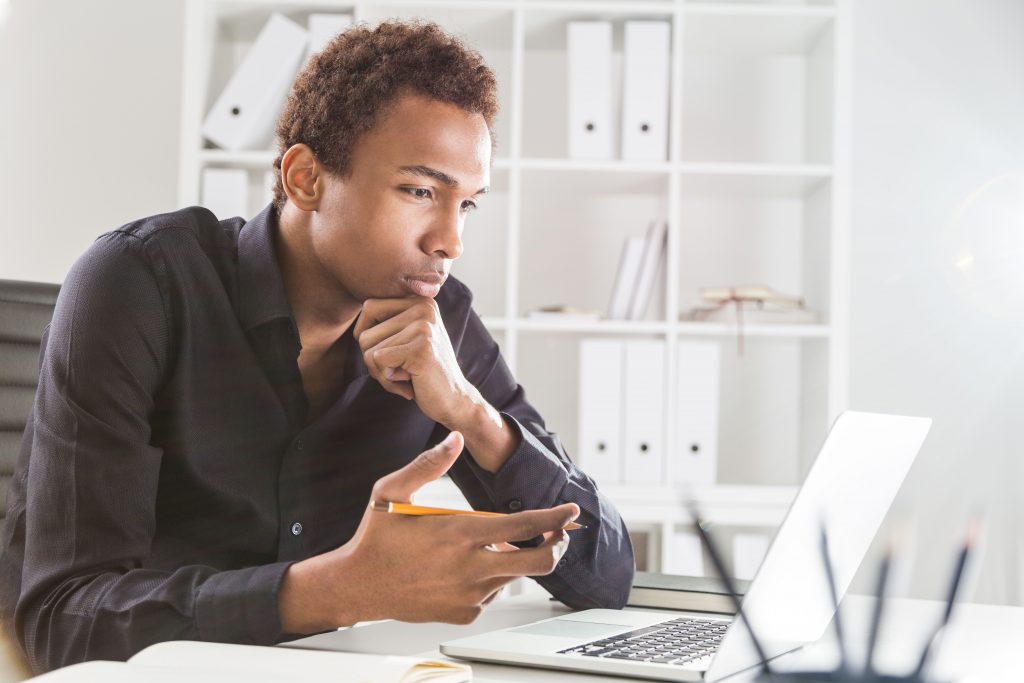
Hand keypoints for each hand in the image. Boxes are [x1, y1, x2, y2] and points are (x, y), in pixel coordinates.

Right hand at [278, 432, 578, 631]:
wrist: (357, 586)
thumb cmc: (375, 538)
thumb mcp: (392, 491)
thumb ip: (428, 463)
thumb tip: (455, 439)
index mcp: (459, 534)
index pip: (525, 526)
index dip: (555, 517)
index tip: (571, 510)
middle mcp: (470, 567)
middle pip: (539, 561)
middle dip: (558, 545)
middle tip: (558, 533)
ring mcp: (470, 594)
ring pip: (515, 576)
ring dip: (518, 559)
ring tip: (498, 545)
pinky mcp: (464, 611)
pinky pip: (494, 593)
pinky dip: (494, 578)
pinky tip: (473, 566)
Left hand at [354, 297, 480, 426]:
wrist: (454, 400)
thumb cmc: (422, 372)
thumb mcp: (405, 339)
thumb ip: (385, 323)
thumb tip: (358, 318)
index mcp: (420, 300)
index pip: (369, 308)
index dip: (368, 337)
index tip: (393, 354)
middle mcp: (424, 306)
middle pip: (364, 331)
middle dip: (373, 360)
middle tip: (400, 370)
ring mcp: (424, 326)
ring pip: (368, 348)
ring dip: (381, 372)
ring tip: (407, 377)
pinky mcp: (421, 348)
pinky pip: (377, 361)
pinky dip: (387, 381)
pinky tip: (410, 384)